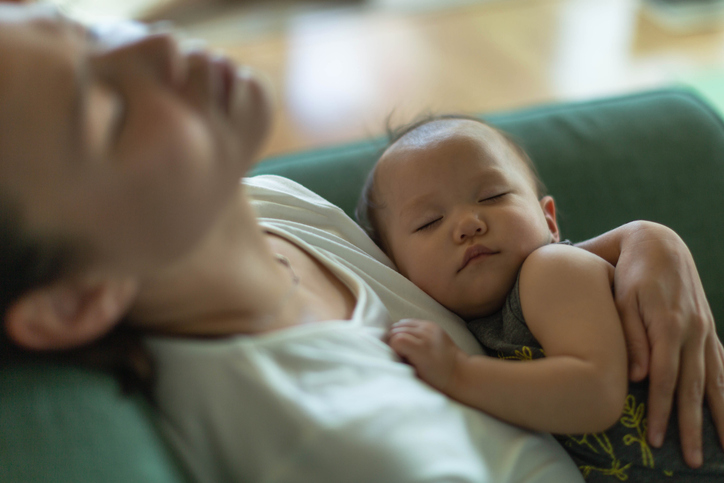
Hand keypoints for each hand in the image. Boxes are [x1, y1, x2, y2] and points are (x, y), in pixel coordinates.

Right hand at [388, 319, 462, 391]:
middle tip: (398, 353)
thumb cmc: (436, 380)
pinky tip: (409, 338)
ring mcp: (430, 328)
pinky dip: (406, 328)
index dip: (392, 349)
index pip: (396, 340)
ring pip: (403, 323)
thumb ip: (401, 361)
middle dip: (393, 340)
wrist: (459, 373)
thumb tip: (390, 353)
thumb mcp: (416, 375)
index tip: (397, 358)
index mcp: (422, 350)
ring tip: (403, 346)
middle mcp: (427, 335)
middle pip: (397, 329)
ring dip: (399, 333)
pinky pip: (411, 322)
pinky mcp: (433, 325)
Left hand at [613, 221, 723, 467]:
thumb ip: (631, 335)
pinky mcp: (707, 328)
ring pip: (715, 380)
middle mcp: (693, 331)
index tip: (657, 439)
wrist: (655, 241)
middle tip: (693, 460)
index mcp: (669, 324)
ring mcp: (704, 330)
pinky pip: (722, 365)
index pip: (666, 379)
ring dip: (719, 415)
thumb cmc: (627, 270)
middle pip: (693, 387)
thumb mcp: (621, 297)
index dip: (662, 411)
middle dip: (692, 426)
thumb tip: (642, 377)